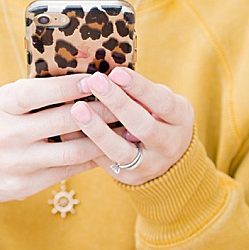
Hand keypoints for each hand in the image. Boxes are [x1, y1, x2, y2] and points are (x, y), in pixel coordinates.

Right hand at [0, 75, 115, 217]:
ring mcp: (17, 162)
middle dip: (100, 110)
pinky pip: (68, 171)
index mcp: (1, 106)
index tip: (98, 77)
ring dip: (103, 139)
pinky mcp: (25, 185)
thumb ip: (32, 94)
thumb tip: (81, 77)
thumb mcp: (0, 103)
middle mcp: (7, 134)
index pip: (39, 91)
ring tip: (126, 128)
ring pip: (73, 150)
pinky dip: (91, 159)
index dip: (71, 85)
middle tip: (125, 102)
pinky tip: (108, 150)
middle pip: (64, 120)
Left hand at [70, 67, 193, 185]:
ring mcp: (149, 165)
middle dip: (117, 103)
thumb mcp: (161, 103)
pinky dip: (85, 144)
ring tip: (77, 109)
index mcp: (181, 119)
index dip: (139, 87)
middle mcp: (168, 145)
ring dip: (97, 130)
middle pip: (142, 126)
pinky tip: (67, 129)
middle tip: (95, 82)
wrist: (169, 161)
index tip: (116, 72)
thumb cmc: (160, 118)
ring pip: (121, 151)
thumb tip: (107, 75)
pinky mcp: (128, 177)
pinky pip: (103, 161)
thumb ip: (141, 93)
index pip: (162, 102)